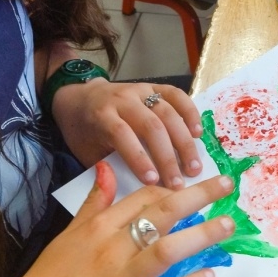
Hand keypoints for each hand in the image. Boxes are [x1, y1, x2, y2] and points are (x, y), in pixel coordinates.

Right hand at [1, 162, 234, 276]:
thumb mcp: (68, 235)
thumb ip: (93, 203)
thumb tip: (107, 169)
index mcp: (99, 228)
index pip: (144, 197)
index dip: (174, 186)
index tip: (196, 182)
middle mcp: (113, 249)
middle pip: (163, 213)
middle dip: (199, 195)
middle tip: (228, 184)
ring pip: (168, 250)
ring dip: (202, 235)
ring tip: (228, 225)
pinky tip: (209, 276)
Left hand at [51, 78, 203, 188]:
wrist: (80, 99)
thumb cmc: (84, 132)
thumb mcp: (86, 151)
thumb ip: (109, 166)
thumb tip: (136, 190)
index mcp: (102, 115)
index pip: (123, 135)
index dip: (138, 158)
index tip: (152, 182)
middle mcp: (123, 99)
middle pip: (151, 126)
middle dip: (167, 157)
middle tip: (179, 183)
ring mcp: (140, 90)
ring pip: (168, 113)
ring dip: (184, 142)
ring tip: (194, 168)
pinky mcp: (153, 86)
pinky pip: (176, 95)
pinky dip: (190, 113)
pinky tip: (198, 134)